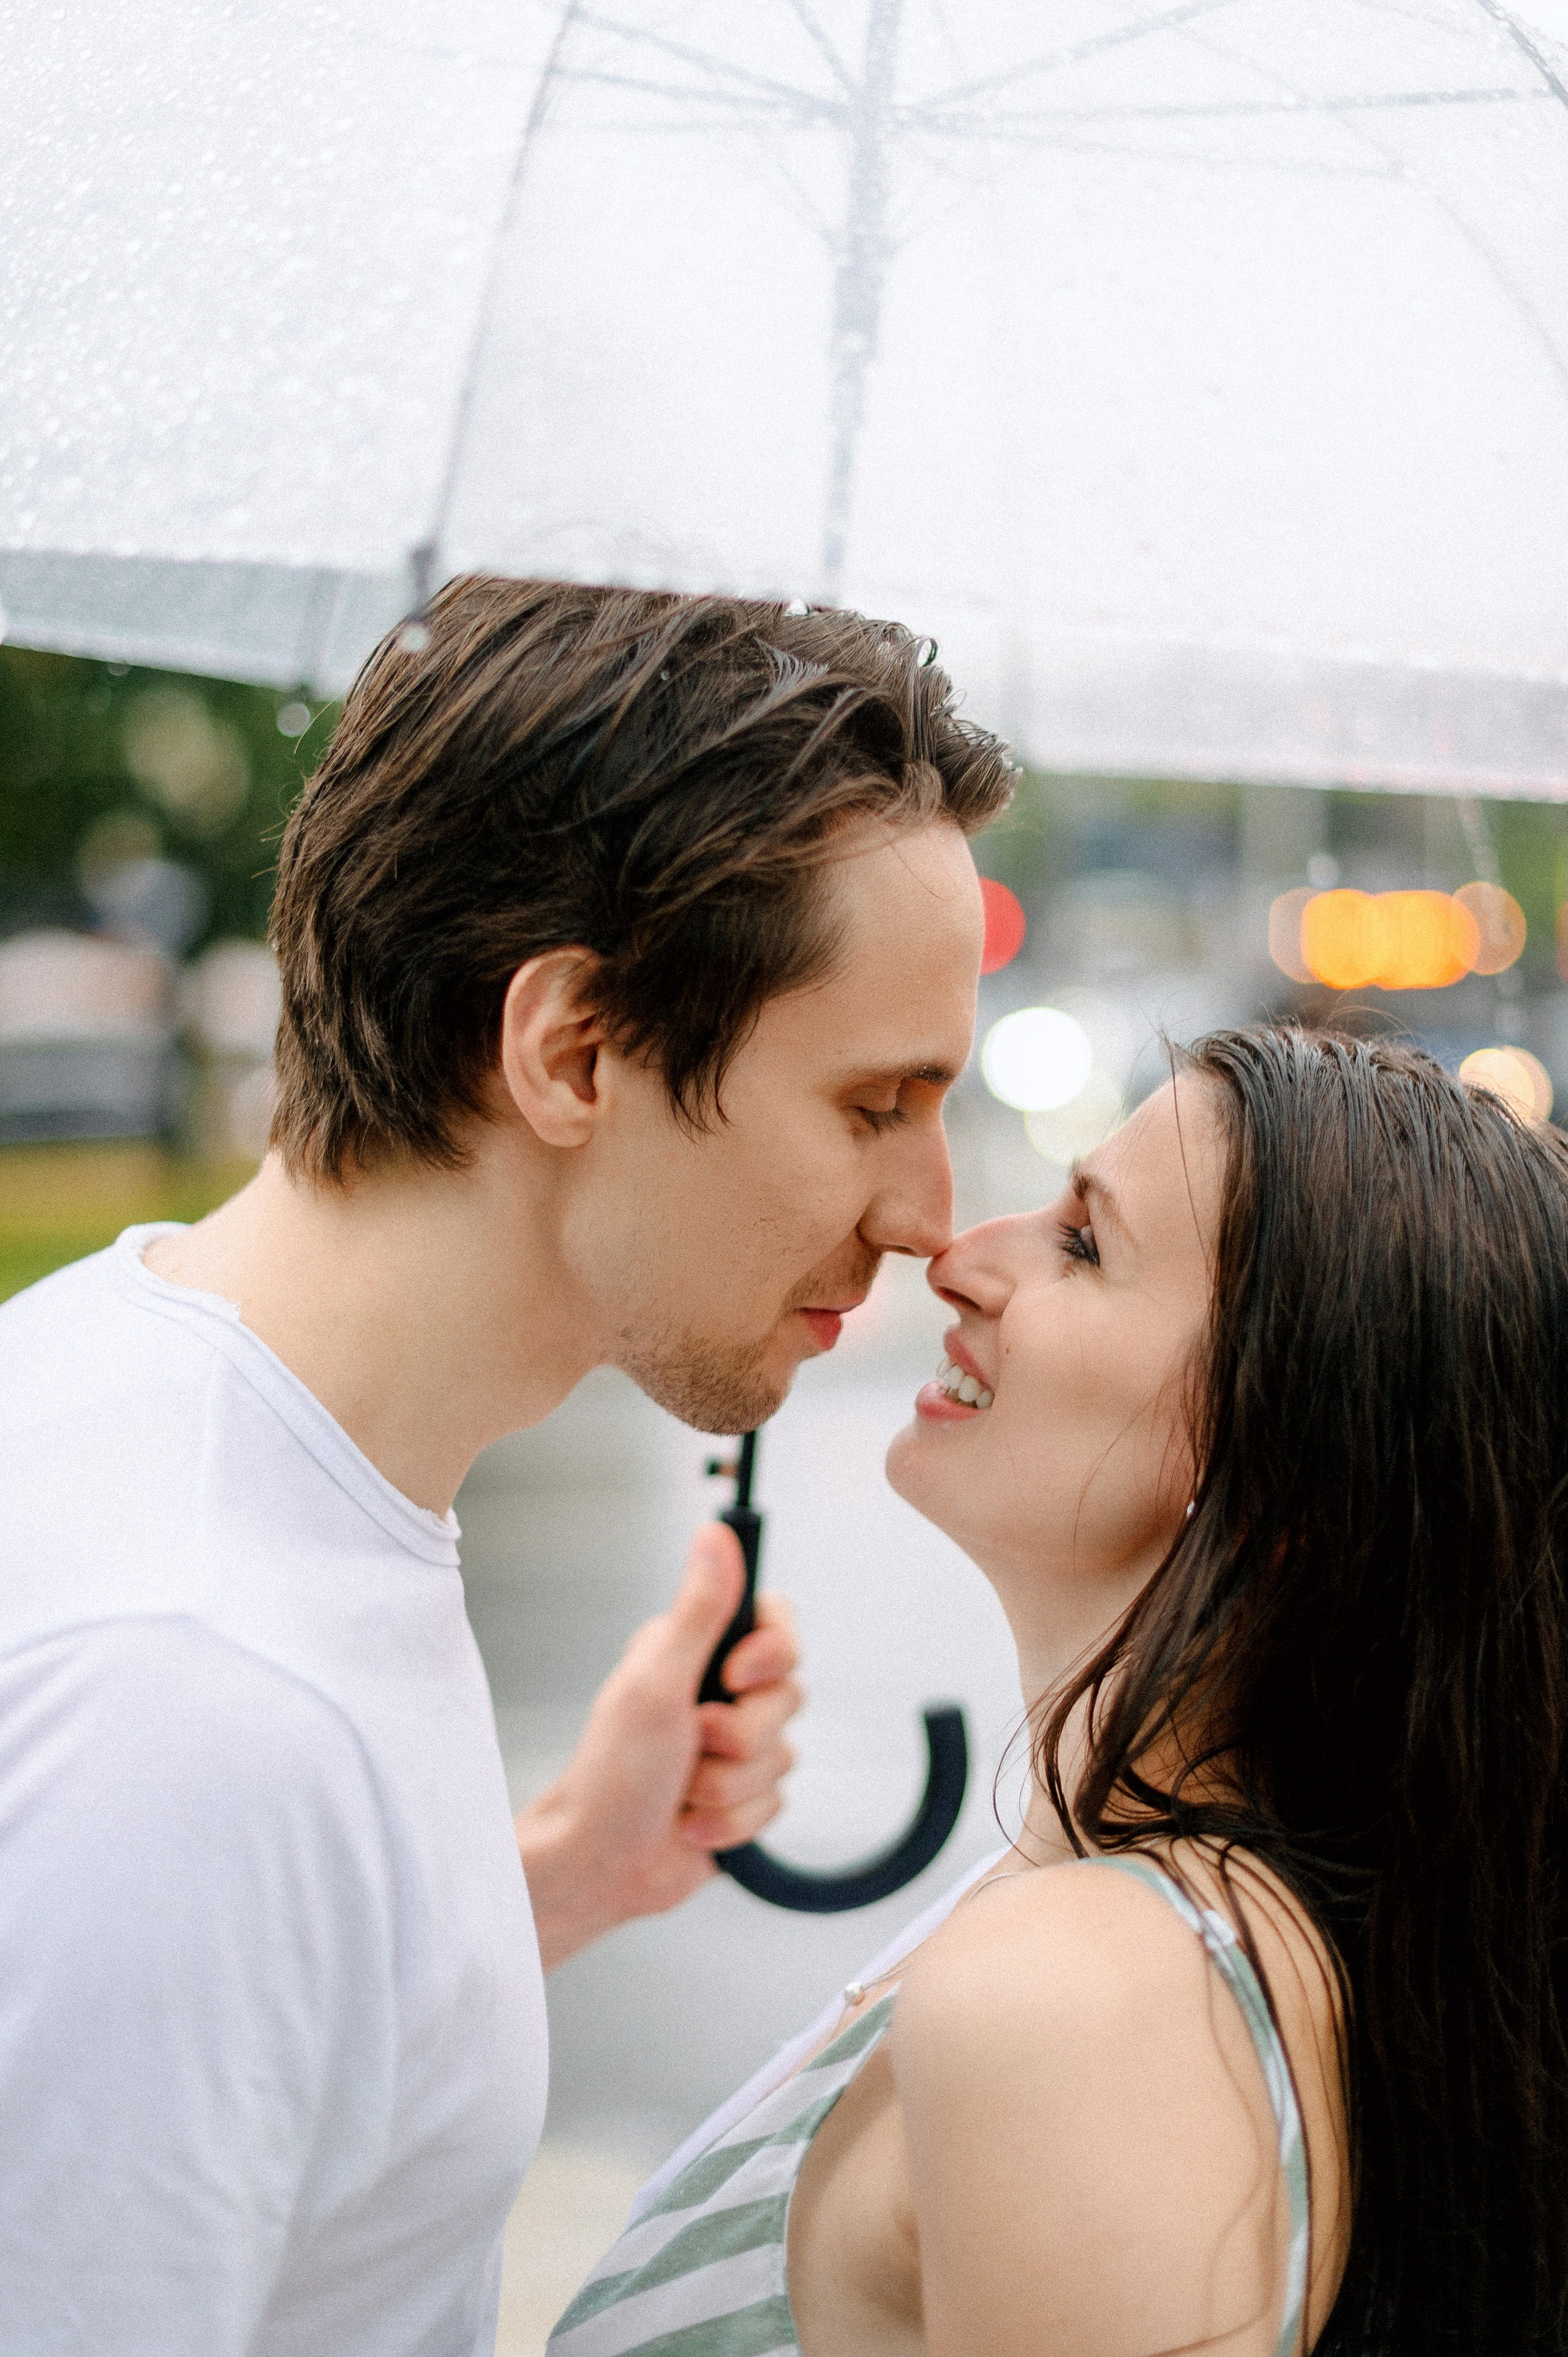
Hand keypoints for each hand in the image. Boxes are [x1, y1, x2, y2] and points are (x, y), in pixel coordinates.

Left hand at [514, 1522, 801, 1970]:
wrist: (595, 1868)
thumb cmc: (610, 1775)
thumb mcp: (657, 1683)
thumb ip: (699, 1609)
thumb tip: (716, 1531)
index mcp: (695, 1650)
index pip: (775, 1623)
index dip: (772, 1653)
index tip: (736, 1677)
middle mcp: (717, 1692)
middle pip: (787, 1697)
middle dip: (741, 1737)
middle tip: (692, 1744)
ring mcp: (731, 1748)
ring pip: (783, 1756)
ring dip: (729, 1786)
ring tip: (682, 1792)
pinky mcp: (740, 1797)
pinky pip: (776, 1803)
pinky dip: (732, 1823)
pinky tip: (690, 1825)